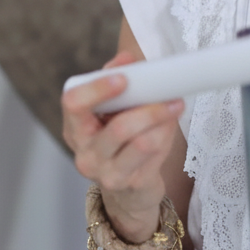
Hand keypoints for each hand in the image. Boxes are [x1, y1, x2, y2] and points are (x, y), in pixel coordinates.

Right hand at [61, 50, 184, 240]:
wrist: (129, 189)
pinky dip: (166, 135)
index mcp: (75, 128)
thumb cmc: (121, 141)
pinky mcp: (132, 184)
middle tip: (169, 93)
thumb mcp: (112, 112)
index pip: (73, 104)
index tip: (123, 78)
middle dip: (149, 108)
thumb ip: (115, 81)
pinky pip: (155, 154)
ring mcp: (107, 173)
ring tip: (175, 106)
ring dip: (163, 121)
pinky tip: (169, 127)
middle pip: (119, 128)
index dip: (97, 89)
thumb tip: (127, 59)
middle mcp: (86, 154)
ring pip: (142, 143)